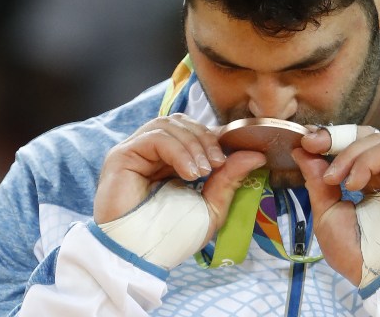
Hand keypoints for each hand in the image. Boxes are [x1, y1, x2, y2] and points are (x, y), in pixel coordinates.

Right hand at [94, 113, 264, 235]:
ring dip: (194, 144)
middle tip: (220, 163)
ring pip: (169, 125)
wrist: (142, 258)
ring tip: (205, 171)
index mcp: (171, 161)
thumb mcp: (211, 207)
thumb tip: (256, 155)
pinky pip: (155, 137)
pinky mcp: (123, 155)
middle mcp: (151, 152)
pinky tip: (190, 173)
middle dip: (206, 138)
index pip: (194, 131)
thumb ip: (230, 179)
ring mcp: (136, 151)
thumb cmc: (172, 237)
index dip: (216, 136)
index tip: (238, 150)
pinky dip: (179, 151)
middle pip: (182, 122)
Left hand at [292, 126, 379, 285]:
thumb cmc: (352, 250)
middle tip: (313, 144)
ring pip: (374, 140)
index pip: (351, 147)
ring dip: (347, 154)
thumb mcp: (326, 211)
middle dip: (335, 137)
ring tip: (334, 180)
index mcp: (366, 181)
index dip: (329, 139)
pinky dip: (365, 162)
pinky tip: (353, 183)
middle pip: (363, 136)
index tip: (305, 142)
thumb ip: (316, 179)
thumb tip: (301, 151)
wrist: (376, 273)